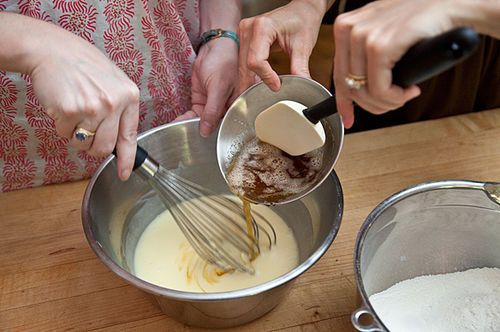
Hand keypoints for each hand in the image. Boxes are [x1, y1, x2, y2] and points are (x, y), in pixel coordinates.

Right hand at [28, 24, 139, 180]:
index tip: (125, 173)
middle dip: (93, 147)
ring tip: (75, 111)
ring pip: (83, 144)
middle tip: (86, 132)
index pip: (130, 136)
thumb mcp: (114, 83)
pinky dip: (61, 125)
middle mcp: (113, 103)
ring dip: (76, 135)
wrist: (54, 50)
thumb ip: (121, 110)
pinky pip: (65, 134)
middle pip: (104, 147)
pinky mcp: (70, 111)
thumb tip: (120, 141)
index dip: (127, 159)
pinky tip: (63, 105)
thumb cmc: (85, 66)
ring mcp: (92, 108)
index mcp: (129, 96)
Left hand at [176, 38, 238, 136]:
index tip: (203, 143)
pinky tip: (178, 122)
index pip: (228, 126)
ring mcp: (214, 104)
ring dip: (191, 125)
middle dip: (202, 132)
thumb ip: (212, 110)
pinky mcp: (203, 99)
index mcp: (238, 107)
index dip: (217, 136)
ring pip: (203, 121)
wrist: (214, 45)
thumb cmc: (225, 61)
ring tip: (178, 132)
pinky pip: (195, 113)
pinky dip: (186, 117)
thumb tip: (206, 131)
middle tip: (187, 140)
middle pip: (215, 125)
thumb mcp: (219, 88)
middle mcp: (227, 108)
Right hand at [238, 0, 324, 92]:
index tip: (277, 86)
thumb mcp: (303, 46)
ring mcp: (244, 33)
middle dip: (254, 84)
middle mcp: (249, 28)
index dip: (266, 77)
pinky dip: (250, 75)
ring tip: (261, 93)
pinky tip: (257, 84)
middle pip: (246, 65)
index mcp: (262, 27)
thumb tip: (303, 87)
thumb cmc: (303, 20)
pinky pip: (244, 62)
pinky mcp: (245, 39)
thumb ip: (300, 68)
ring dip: (250, 81)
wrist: (302, 10)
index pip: (256, 61)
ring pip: (242, 66)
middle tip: (266, 96)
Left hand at [333, 0, 457, 127]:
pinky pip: (380, 89)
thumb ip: (363, 58)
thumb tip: (352, 93)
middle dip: (374, 104)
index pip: (338, 74)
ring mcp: (363, 36)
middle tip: (394, 102)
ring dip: (388, 102)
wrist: (448, 5)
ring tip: (405, 95)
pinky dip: (396, 97)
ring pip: (365, 92)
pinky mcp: (379, 46)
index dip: (344, 103)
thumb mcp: (381, 35)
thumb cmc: (418, 21)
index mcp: (345, 26)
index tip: (349, 119)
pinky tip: (410, 90)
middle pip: (351, 87)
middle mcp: (349, 29)